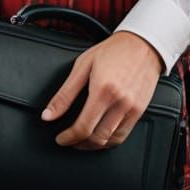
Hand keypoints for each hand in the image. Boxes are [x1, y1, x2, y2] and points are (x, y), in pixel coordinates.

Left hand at [42, 31, 162, 150]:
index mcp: (102, 89)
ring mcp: (131, 108)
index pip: (83, 127)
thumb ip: (65, 94)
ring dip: (94, 145)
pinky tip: (100, 136)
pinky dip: (109, 141)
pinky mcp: (139, 110)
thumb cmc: (112, 50)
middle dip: (79, 144)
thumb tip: (48, 114)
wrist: (142, 44)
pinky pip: (123, 135)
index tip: (60, 139)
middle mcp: (119, 101)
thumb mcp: (82, 65)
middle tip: (69, 140)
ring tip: (82, 141)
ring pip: (110, 141)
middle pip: (97, 138)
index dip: (68, 138)